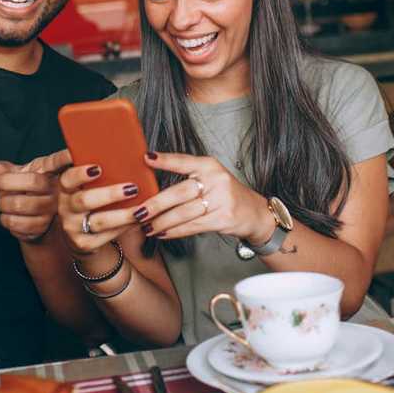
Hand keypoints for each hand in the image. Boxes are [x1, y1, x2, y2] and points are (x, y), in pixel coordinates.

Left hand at [0, 149, 71, 242]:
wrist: (31, 216)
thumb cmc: (24, 188)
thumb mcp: (15, 175)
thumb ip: (2, 170)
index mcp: (48, 171)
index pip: (57, 162)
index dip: (64, 157)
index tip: (70, 153)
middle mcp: (54, 189)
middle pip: (33, 182)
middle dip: (5, 183)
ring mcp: (51, 209)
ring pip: (22, 205)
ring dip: (3, 204)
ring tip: (2, 203)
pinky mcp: (43, 227)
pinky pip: (19, 224)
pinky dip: (6, 220)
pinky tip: (8, 216)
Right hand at [57, 163, 141, 254]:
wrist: (81, 232)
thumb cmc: (91, 199)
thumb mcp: (86, 186)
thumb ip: (97, 173)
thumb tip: (124, 152)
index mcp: (66, 189)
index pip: (67, 179)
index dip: (80, 174)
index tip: (98, 168)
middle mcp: (66, 208)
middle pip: (84, 200)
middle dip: (110, 194)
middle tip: (132, 188)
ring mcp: (73, 227)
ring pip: (99, 221)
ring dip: (123, 215)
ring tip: (142, 209)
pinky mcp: (83, 243)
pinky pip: (105, 237)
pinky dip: (123, 229)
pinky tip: (137, 221)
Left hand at [136, 152, 273, 243]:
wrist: (255, 213)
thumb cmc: (225, 194)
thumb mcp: (211, 178)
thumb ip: (187, 178)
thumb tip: (152, 185)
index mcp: (210, 165)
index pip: (183, 161)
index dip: (165, 160)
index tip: (146, 158)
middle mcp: (216, 180)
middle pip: (179, 192)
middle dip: (156, 204)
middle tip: (138, 212)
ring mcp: (221, 200)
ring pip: (184, 213)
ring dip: (162, 222)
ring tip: (147, 227)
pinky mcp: (223, 218)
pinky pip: (192, 226)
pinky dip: (175, 231)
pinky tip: (162, 233)